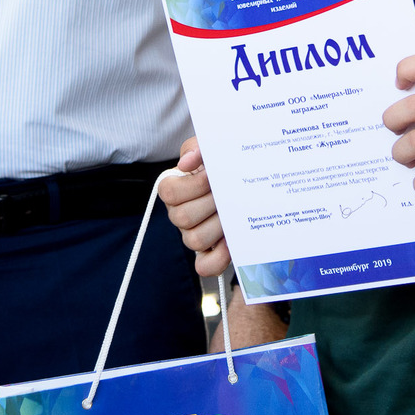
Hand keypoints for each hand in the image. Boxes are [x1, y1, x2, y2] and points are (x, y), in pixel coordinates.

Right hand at [159, 137, 232, 276]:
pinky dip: (219, 257)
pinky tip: (231, 241)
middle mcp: (180, 215)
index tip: (211, 177)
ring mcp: (193, 236)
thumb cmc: (222, 167)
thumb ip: (197, 148)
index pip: (168, 192)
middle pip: (182, 218)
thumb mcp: (209, 150)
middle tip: (226, 194)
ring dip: (217, 226)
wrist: (246, 181)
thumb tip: (186, 163)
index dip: (192, 185)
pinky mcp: (210, 254)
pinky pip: (205, 267)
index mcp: (175, 191)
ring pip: (194, 241)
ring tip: (233, 213)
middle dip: (210, 203)